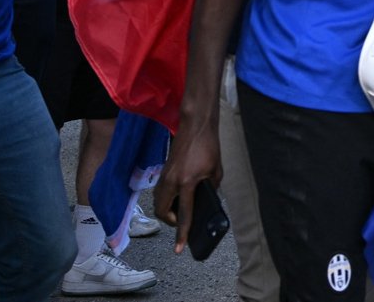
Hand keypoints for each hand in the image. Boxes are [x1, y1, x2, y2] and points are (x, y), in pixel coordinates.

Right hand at [155, 114, 221, 250]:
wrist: (196, 125)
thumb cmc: (208, 146)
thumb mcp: (216, 171)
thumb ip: (210, 188)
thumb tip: (207, 201)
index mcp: (187, 182)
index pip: (183, 214)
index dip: (182, 233)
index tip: (179, 248)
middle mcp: (171, 181)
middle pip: (162, 212)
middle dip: (170, 222)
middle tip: (182, 222)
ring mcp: (165, 176)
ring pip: (158, 202)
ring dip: (166, 211)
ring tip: (179, 211)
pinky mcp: (163, 171)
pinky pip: (160, 192)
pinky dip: (165, 199)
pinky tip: (177, 198)